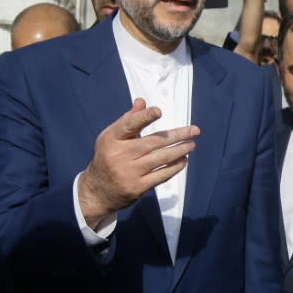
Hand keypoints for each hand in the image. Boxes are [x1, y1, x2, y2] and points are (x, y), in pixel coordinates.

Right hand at [78, 98, 199, 227]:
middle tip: (195, 130)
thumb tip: (142, 101)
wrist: (97, 191)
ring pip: (160, 159)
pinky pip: (161, 175)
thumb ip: (129, 120)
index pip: (129, 125)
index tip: (158, 111)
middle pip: (153, 142)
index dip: (143, 117)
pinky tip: (183, 159)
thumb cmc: (108, 157)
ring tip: (192, 144)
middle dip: (177, 135)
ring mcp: (128, 173)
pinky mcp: (137, 187)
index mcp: (111, 139)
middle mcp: (119, 155)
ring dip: (180, 150)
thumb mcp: (111, 137)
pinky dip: (175, 167)